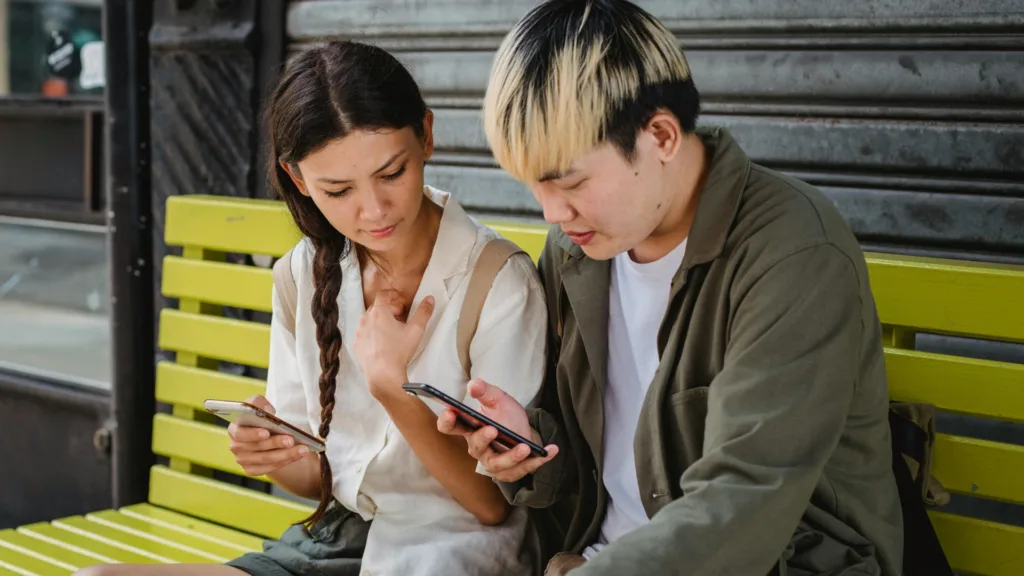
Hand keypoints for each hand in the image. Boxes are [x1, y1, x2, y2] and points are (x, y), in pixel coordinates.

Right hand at [228, 395, 309, 475]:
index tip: (266, 432)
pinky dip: (285, 461)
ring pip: (266, 459)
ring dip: (286, 454)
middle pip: (257, 447)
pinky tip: (297, 455)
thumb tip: (267, 411)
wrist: (268, 433)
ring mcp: (243, 460)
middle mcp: (236, 446)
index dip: (253, 433)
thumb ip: (259, 403)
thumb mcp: (260, 405)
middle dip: (275, 443)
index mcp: (235, 429)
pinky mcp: (252, 470)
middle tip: (291, 440)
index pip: (240, 433)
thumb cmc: (262, 418)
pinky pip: (270, 468)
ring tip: (302, 449)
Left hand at [354, 290, 434, 400]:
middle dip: (389, 310)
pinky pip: (365, 334)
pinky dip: (373, 334)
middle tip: (400, 318)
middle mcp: (365, 319)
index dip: (392, 295)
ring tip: (391, 332)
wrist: (383, 374)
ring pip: (369, 321)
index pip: (383, 295)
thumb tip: (430, 298)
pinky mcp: (357, 346)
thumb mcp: (416, 330)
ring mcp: (359, 333)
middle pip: (377, 308)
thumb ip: (424, 312)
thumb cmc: (399, 350)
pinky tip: (382, 344)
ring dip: (380, 322)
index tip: (400, 300)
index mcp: (379, 312)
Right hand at [437, 379, 558, 482]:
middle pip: (475, 447)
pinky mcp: (509, 473)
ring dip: (511, 457)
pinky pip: (522, 470)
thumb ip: (485, 392)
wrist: (524, 433)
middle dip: (483, 439)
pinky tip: (551, 451)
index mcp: (470, 429)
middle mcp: (478, 448)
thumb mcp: (498, 399)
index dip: (447, 422)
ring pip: (498, 464)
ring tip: (524, 447)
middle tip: (492, 429)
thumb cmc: (506, 417)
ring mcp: (493, 463)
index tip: (450, 412)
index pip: (452, 427)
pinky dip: (537, 461)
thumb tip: (473, 384)